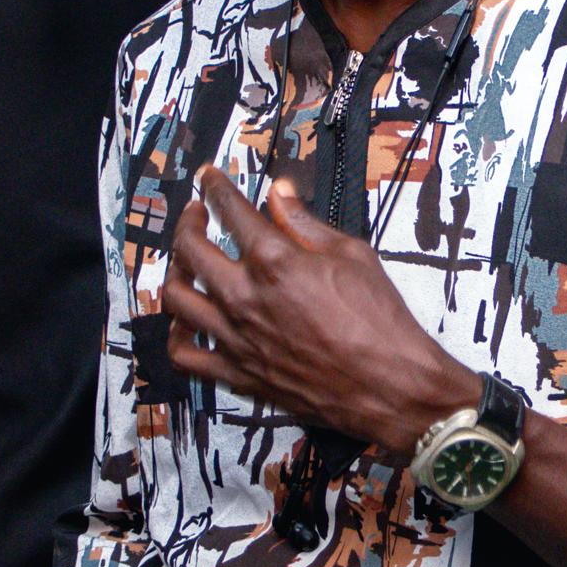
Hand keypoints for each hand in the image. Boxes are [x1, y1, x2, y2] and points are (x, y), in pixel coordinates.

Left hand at [162, 165, 477, 459]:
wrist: (390, 386)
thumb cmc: (379, 321)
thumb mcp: (352, 254)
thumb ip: (305, 222)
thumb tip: (279, 192)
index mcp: (273, 261)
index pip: (230, 211)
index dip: (215, 188)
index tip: (209, 179)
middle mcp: (244, 297)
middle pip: (190, 249)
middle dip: (188, 221)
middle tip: (196, 214)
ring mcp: (235, 338)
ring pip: (177, 297)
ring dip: (176, 270)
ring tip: (187, 262)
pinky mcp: (238, 373)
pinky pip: (185, 354)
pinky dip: (177, 333)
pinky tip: (186, 320)